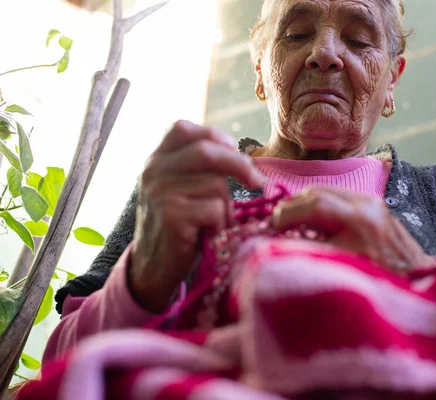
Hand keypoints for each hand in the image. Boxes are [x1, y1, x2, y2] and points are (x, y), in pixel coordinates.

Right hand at [130, 120, 265, 312]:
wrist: (154, 268)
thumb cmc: (180, 227)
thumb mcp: (182, 190)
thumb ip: (199, 170)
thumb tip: (244, 159)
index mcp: (156, 160)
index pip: (183, 128)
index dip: (213, 135)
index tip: (234, 149)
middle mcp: (153, 171)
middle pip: (206, 151)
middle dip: (239, 165)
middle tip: (257, 183)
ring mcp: (159, 192)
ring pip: (215, 185)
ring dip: (225, 208)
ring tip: (213, 224)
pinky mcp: (171, 216)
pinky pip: (214, 210)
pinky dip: (219, 225)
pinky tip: (207, 236)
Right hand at [271, 187, 435, 271]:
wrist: (419, 280)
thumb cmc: (382, 282)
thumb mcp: (344, 270)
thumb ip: (313, 253)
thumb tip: (281, 245)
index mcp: (361, 222)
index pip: (315, 205)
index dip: (288, 213)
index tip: (272, 226)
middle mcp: (368, 206)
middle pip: (320, 192)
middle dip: (293, 205)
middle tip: (277, 222)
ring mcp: (373, 203)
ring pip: (329, 191)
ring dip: (305, 203)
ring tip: (291, 220)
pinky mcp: (375, 205)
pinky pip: (340, 197)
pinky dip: (321, 205)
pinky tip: (313, 221)